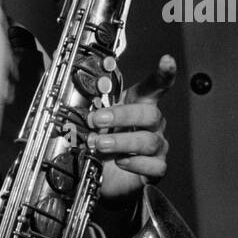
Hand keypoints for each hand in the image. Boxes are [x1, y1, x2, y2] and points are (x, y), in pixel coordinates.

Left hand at [89, 54, 174, 202]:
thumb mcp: (93, 119)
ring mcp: (157, 145)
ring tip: (99, 144)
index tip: (167, 61)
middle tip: (97, 120)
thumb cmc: (103, 141)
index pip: (154, 86)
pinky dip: (135, 163)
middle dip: (121, 115)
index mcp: (138, 104)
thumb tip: (69, 81)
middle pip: (149, 113)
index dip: (163, 73)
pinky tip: (120, 162)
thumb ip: (87, 103)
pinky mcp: (156, 168)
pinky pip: (154, 165)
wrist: (103, 176)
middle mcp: (152, 124)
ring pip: (149, 140)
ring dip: (120, 142)